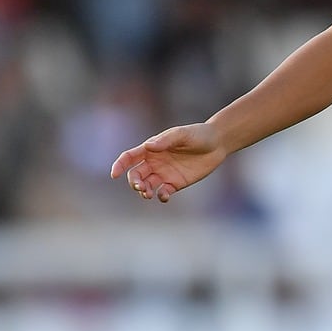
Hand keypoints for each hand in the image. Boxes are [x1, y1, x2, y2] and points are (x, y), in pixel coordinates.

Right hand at [110, 123, 227, 203]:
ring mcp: (164, 174)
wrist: (217, 143)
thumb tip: (148, 146)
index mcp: (151, 149)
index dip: (120, 165)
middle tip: (141, 187)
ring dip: (144, 191)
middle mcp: (154, 162)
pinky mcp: (175, 183)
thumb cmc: (197, 134)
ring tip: (149, 194)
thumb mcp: (182, 134)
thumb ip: (166, 140)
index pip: (129, 157)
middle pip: (136, 174)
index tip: (114, 174)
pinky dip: (161, 196)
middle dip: (134, 182)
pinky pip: (163, 192)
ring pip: (147, 185)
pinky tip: (164, 196)